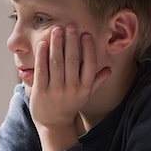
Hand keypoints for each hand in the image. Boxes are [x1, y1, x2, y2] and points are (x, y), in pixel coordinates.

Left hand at [29, 24, 109, 150]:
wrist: (54, 125)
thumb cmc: (70, 105)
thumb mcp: (86, 95)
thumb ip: (96, 81)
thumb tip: (109, 69)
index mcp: (85, 88)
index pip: (89, 65)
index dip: (88, 49)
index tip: (85, 34)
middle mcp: (72, 89)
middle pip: (72, 61)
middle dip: (71, 42)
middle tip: (71, 26)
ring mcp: (56, 91)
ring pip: (56, 63)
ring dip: (57, 45)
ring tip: (57, 30)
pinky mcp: (41, 92)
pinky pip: (42, 70)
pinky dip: (42, 56)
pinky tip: (43, 43)